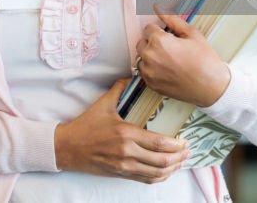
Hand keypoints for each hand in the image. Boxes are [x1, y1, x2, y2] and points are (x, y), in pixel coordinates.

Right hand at [54, 79, 190, 183]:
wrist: (68, 147)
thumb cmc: (85, 126)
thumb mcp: (103, 104)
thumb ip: (120, 89)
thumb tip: (134, 77)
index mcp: (125, 134)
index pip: (158, 143)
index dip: (176, 145)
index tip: (185, 140)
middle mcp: (127, 153)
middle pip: (162, 161)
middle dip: (179, 157)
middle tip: (188, 151)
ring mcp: (124, 167)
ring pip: (157, 173)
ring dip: (173, 169)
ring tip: (181, 161)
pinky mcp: (121, 174)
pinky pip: (146, 180)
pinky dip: (160, 177)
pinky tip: (166, 171)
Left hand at [135, 10, 231, 106]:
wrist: (212, 87)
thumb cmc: (204, 61)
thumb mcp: (191, 34)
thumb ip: (171, 19)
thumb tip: (158, 7)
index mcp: (159, 41)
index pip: (148, 28)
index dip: (160, 31)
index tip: (170, 37)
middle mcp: (150, 56)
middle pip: (142, 41)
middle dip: (153, 42)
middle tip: (171, 48)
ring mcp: (149, 72)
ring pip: (141, 57)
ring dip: (151, 55)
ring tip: (169, 60)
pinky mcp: (150, 84)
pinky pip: (144, 71)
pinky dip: (152, 69)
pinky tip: (167, 69)